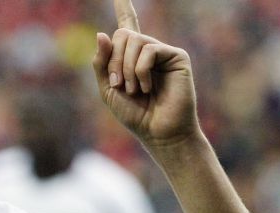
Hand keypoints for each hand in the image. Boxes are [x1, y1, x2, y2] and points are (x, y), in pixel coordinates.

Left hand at [92, 0, 200, 151]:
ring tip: (135, 89)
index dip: (124, 7)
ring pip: (134, 40)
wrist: (158, 132)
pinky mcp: (177, 56)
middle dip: (113, 60)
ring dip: (126, 68)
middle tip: (119, 84)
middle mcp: (148, 50)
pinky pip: (148, 50)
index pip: (127, 25)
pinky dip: (141, 70)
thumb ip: (101, 63)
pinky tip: (147, 87)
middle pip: (122, 34)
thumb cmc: (135, 114)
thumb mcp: (108, 89)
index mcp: (131, 56)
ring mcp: (162, 51)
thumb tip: (102, 33)